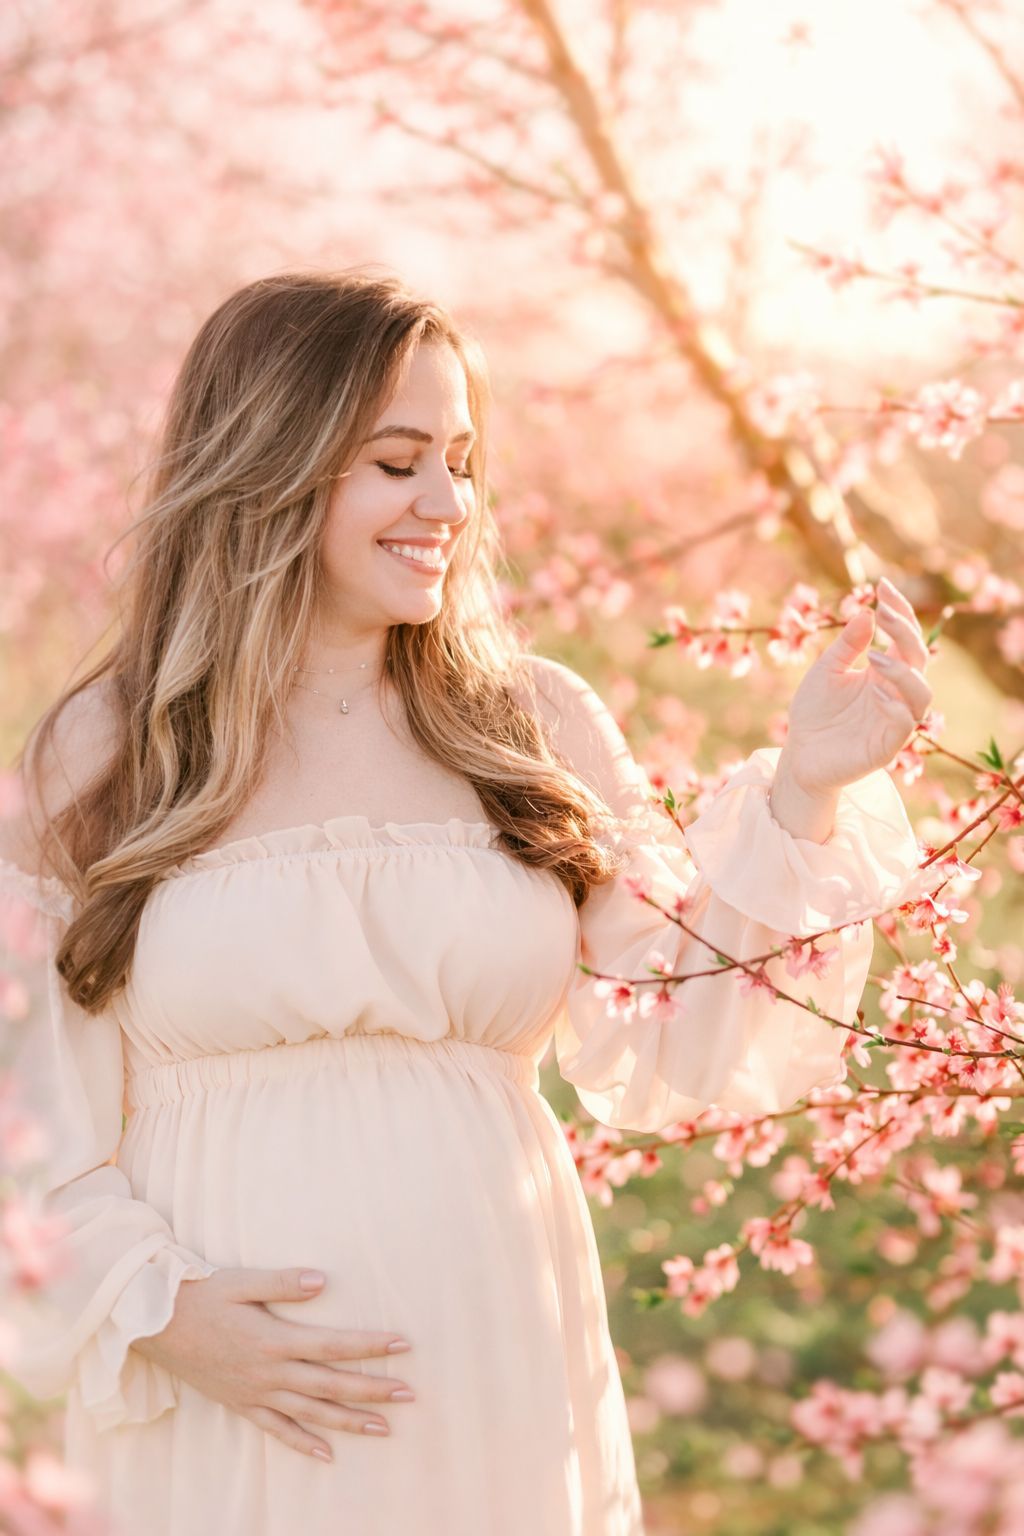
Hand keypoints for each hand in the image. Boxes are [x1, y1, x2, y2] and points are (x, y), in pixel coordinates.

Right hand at [130, 1267, 414, 1463]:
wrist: (153, 1325)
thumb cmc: (199, 1295)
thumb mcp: (241, 1281)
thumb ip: (283, 1282)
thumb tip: (323, 1281)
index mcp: (274, 1339)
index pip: (333, 1345)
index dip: (369, 1345)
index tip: (403, 1344)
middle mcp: (269, 1373)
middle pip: (330, 1385)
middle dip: (372, 1389)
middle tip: (410, 1394)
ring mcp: (255, 1393)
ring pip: (311, 1413)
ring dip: (349, 1420)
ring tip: (384, 1426)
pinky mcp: (240, 1404)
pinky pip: (277, 1430)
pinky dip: (303, 1443)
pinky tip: (327, 1454)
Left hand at [777, 575, 932, 798]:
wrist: (800, 754)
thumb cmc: (815, 711)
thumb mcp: (826, 671)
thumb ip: (846, 645)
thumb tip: (867, 612)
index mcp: (885, 671)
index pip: (905, 637)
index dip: (900, 611)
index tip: (883, 586)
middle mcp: (896, 692)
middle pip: (918, 658)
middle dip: (905, 632)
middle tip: (883, 613)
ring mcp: (895, 720)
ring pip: (921, 693)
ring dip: (902, 671)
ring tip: (875, 656)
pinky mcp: (887, 747)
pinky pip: (903, 726)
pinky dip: (894, 707)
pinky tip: (875, 692)